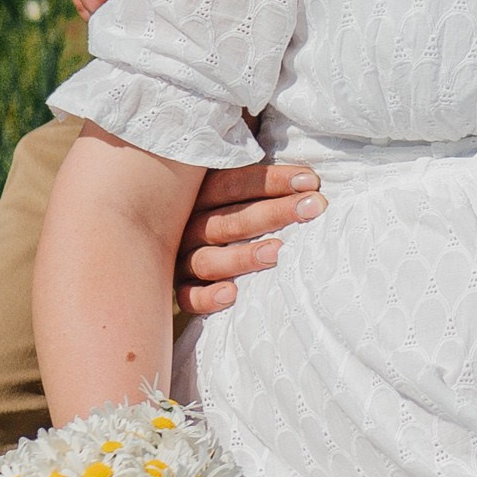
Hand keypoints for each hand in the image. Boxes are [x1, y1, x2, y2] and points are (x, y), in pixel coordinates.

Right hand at [176, 161, 324, 316]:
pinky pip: (188, 297)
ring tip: (278, 251)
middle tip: (312, 207)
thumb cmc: (226, 219)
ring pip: (209, 260)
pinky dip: (207, 297)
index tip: (310, 181)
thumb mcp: (233, 195)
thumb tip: (308, 180)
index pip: (232, 184)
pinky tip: (231, 294)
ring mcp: (181, 260)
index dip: (271, 181)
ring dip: (243, 257)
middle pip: (229, 221)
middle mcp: (187, 227)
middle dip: (274, 213)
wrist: (163, 257)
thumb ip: (257, 187)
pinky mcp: (181, 290)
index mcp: (198, 196)